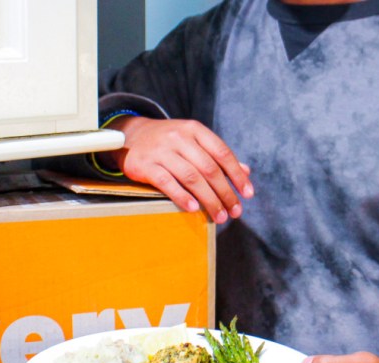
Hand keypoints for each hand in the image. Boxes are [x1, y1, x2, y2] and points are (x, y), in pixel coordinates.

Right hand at [102, 116, 252, 223]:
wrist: (130, 135)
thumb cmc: (168, 142)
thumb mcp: (193, 141)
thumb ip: (217, 155)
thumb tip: (246, 171)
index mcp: (195, 130)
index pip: (222, 153)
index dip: (237, 175)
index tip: (247, 194)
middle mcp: (179, 138)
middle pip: (209, 168)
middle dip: (225, 193)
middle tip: (234, 212)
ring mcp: (161, 151)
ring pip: (191, 177)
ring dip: (209, 199)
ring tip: (218, 216)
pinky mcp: (145, 165)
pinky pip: (167, 182)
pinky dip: (182, 196)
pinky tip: (193, 208)